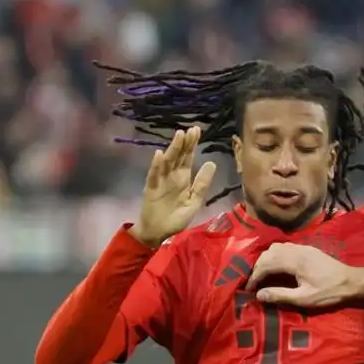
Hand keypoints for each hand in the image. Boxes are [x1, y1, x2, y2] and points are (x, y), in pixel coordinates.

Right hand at [132, 126, 216, 246]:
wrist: (158, 233)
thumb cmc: (176, 218)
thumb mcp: (194, 202)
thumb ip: (202, 184)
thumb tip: (212, 163)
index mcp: (183, 178)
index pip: (188, 157)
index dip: (192, 144)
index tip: (197, 131)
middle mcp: (172, 176)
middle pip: (178, 156)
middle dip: (185, 142)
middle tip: (192, 129)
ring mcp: (161, 180)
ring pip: (167, 161)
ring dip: (173, 149)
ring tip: (179, 135)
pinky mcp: (151, 188)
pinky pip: (153, 175)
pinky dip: (156, 165)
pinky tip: (159, 154)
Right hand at [252, 243, 360, 307]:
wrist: (351, 281)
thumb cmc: (329, 292)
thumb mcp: (304, 298)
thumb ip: (280, 295)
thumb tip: (259, 295)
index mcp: (295, 261)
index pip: (266, 264)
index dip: (255, 277)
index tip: (249, 289)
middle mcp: (296, 250)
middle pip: (268, 254)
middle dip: (257, 268)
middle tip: (253, 283)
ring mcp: (302, 247)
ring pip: (276, 248)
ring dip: (265, 260)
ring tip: (262, 275)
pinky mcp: (307, 249)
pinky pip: (284, 247)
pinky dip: (275, 255)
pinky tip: (276, 266)